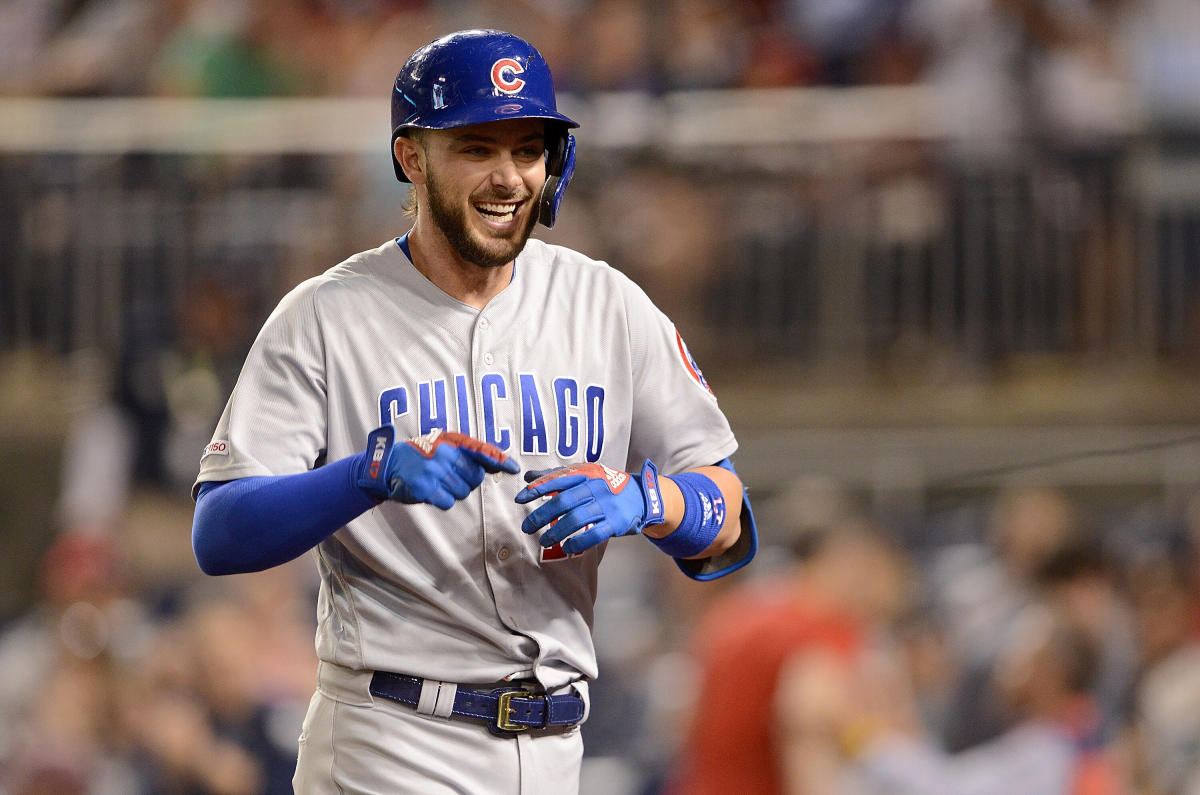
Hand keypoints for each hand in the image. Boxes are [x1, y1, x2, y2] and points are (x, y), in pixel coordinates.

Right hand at [357, 425, 518, 508]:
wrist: (387, 464)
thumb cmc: (420, 455)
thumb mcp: (442, 445)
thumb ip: (466, 452)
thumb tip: (495, 464)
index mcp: (450, 442)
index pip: (481, 450)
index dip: (499, 460)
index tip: (514, 468)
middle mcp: (444, 454)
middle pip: (475, 477)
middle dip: (466, 481)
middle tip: (448, 476)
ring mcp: (434, 471)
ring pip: (462, 492)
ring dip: (453, 491)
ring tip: (437, 482)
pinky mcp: (425, 488)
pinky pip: (448, 502)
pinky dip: (442, 500)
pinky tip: (431, 492)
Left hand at [514, 460, 663, 554]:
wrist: (640, 495)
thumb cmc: (606, 485)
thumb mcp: (584, 474)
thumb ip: (556, 475)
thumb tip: (528, 476)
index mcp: (586, 474)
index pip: (558, 480)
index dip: (537, 489)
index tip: (520, 499)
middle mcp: (596, 488)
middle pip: (564, 502)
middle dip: (542, 515)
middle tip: (526, 527)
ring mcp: (606, 506)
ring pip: (577, 519)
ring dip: (557, 532)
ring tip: (543, 540)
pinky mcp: (616, 523)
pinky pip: (595, 534)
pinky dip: (579, 542)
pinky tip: (568, 548)